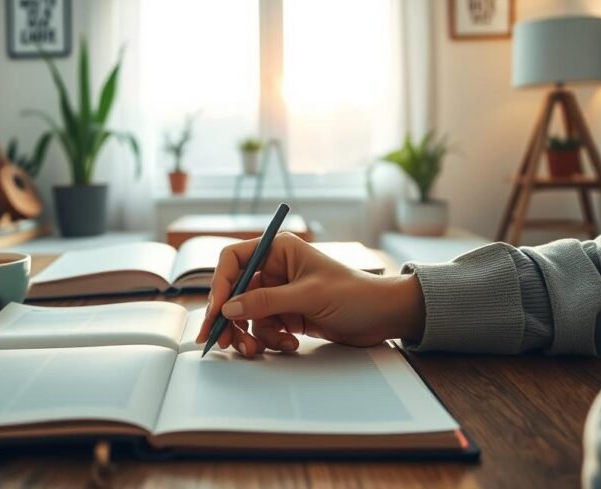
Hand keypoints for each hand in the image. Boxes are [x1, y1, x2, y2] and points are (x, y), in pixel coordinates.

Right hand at [196, 232, 425, 357]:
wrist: (384, 316)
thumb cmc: (354, 294)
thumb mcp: (308, 296)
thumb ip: (266, 301)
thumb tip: (228, 308)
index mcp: (278, 250)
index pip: (233, 260)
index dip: (220, 284)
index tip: (216, 311)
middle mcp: (274, 269)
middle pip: (235, 292)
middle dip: (229, 318)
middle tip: (221, 341)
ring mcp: (280, 293)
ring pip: (247, 315)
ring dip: (251, 334)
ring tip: (258, 350)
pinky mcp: (287, 314)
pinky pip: (265, 328)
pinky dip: (272, 340)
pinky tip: (291, 344)